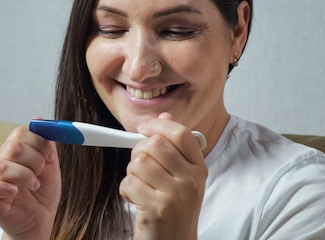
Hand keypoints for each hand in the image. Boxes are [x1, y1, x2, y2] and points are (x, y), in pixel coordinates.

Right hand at [0, 123, 60, 239]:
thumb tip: (38, 119)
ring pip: (2, 165)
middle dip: (34, 159)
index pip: (20, 133)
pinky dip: (2, 188)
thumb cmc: (42, 195)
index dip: (39, 143)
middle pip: (12, 146)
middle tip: (41, 172)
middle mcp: (2, 162)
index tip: (50, 157)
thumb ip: (46, 143)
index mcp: (15, 153)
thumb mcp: (51, 166)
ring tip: (34, 186)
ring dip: (25, 175)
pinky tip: (15, 193)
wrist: (39, 223)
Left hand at [119, 112, 207, 239]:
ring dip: (131, 173)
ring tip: (140, 186)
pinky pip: (129, 183)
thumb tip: (164, 115)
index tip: (143, 128)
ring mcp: (176, 195)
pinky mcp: (158, 208)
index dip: (158, 125)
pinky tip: (135, 199)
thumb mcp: (180, 177)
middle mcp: (191, 180)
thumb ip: (173, 146)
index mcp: (198, 168)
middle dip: (138, 151)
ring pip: (139, 163)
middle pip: (155, 144)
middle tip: (138, 166)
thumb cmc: (173, 208)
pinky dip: (126, 190)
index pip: (181, 133)